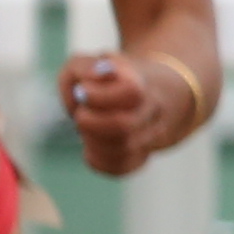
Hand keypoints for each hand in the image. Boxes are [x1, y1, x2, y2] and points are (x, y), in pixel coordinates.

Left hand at [59, 49, 206, 180]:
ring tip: (86, 128)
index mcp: (141, 82)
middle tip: (80, 114)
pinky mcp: (141, 157)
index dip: (100, 96)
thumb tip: (90, 83)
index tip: (83, 91)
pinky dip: (96, 159)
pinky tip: (91, 145)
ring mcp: (151, 136)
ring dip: (92, 140)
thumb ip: (83, 69)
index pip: (131, 92)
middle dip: (90, 123)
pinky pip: (119, 168)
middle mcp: (153, 110)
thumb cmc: (104, 80)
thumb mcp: (86, 64)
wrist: (140, 94)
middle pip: (124, 126)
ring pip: (122, 150)